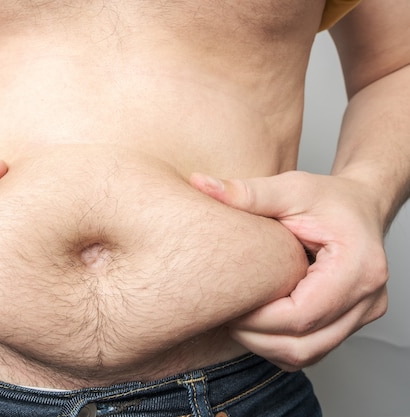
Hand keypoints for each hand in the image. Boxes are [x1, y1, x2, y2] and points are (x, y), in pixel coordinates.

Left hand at [190, 170, 387, 370]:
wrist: (359, 206)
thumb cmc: (329, 197)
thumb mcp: (290, 188)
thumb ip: (247, 192)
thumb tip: (200, 184)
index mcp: (358, 268)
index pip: (302, 315)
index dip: (258, 318)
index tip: (227, 301)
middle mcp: (367, 299)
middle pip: (304, 344)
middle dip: (256, 336)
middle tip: (225, 313)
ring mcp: (363, 315)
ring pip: (307, 355)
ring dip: (265, 344)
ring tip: (239, 316)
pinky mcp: (350, 323)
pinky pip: (310, 351)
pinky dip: (278, 344)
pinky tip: (258, 320)